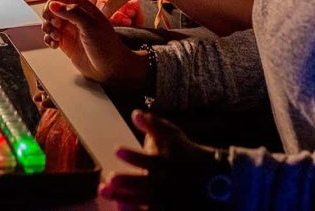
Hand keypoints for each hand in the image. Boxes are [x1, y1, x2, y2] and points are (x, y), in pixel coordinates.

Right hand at [41, 0, 147, 87]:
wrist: (110, 68)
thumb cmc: (107, 46)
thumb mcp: (91, 25)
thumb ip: (72, 13)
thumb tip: (53, 4)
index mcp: (84, 7)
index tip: (53, 8)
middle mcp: (76, 17)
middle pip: (53, 7)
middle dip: (49, 15)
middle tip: (55, 24)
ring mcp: (70, 29)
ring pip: (50, 22)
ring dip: (48, 28)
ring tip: (56, 36)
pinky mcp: (66, 42)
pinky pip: (50, 36)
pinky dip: (49, 39)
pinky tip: (55, 45)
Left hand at [99, 110, 227, 208]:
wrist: (211, 179)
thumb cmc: (186, 153)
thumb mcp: (173, 135)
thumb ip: (153, 124)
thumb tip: (134, 112)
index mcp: (166, 163)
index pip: (148, 160)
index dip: (133, 156)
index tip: (117, 150)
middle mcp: (165, 182)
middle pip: (144, 184)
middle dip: (127, 182)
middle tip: (110, 178)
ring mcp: (165, 199)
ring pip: (142, 201)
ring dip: (122, 197)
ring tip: (103, 189)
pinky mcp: (165, 210)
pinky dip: (133, 209)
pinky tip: (117, 205)